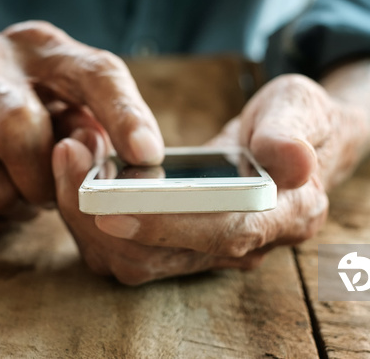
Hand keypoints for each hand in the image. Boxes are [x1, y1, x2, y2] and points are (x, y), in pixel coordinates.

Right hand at [0, 21, 162, 233]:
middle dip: (47, 181)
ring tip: (24, 185)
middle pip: (19, 134)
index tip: (147, 155)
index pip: (93, 74)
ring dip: (21, 205)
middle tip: (55, 187)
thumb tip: (131, 164)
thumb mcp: (75, 100)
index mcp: (43, 47)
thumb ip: (102, 126)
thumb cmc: (36, 103)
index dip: (124, 115)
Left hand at [54, 74, 369, 284]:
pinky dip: (92, 218)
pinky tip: (77, 174)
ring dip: (89, 219)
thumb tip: (293, 162)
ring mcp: (209, 249)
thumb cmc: (297, 120)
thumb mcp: (302, 109)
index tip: (114, 209)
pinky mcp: (179, 242)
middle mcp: (246, 244)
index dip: (169, 226)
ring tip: (67, 159)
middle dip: (106, 219)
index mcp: (288, 215)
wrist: (291, 139)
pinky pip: (127, 248)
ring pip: (136, 260)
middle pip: (165, 257)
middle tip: (69, 161)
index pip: (225, 232)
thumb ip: (293, 133)